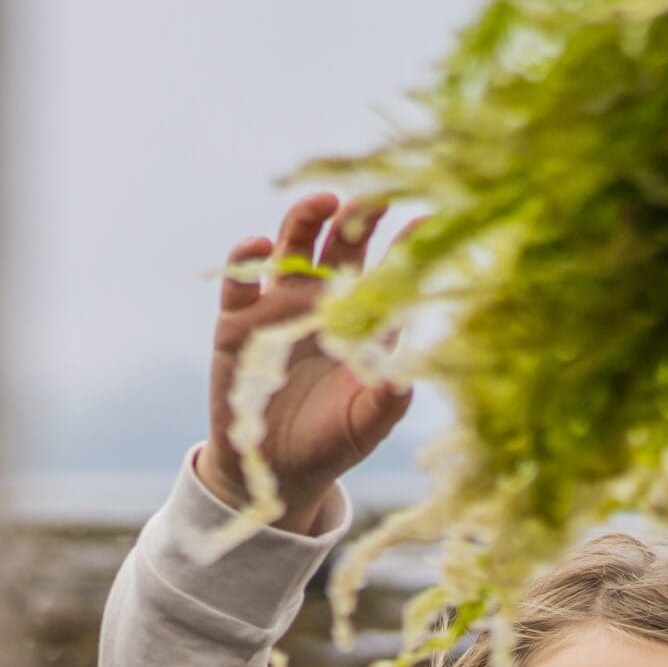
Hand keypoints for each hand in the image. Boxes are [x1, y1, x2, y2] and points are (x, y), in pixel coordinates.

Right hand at [198, 191, 413, 536]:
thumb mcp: (365, 426)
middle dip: (356, 218)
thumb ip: (386, 402)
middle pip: (340, 248)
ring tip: (323, 203)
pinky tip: (258, 246)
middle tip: (374, 195)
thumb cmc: (331, 443)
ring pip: (292, 250)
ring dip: (305, 222)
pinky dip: (245, 261)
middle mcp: (321, 306)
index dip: (407, 248)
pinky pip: (239, 284)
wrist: (277, 471)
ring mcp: (278, 309)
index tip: (429, 220)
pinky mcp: (237, 325)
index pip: (387, 277)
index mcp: (361, 326)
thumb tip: (406, 381)